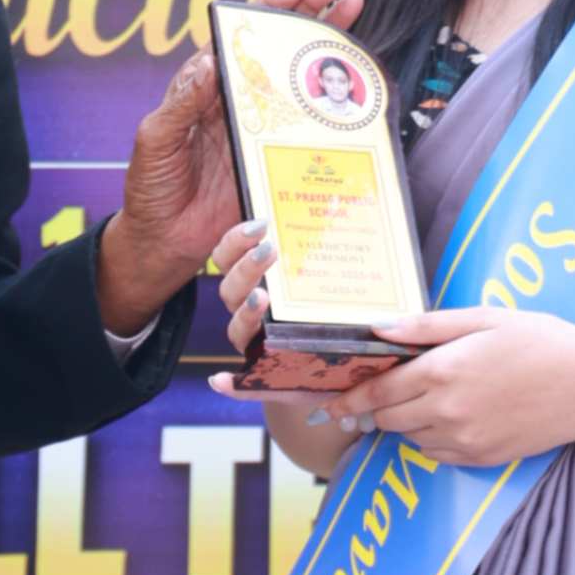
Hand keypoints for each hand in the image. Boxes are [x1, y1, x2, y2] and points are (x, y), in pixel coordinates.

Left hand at [96, 0, 364, 326]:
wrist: (162, 241)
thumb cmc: (150, 186)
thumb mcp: (155, 139)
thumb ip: (181, 102)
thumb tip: (210, 62)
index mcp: (208, 84)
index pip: (243, 31)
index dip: (273, 4)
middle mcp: (241, 98)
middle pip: (281, 44)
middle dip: (311, 11)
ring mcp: (263, 127)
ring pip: (301, 79)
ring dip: (328, 48)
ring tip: (354, 13)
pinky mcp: (277, 159)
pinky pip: (310, 129)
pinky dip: (334, 108)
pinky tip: (356, 85)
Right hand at [200, 219, 404, 404]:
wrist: (345, 359)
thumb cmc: (336, 307)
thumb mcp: (335, 269)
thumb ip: (334, 237)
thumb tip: (354, 190)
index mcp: (257, 280)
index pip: (229, 255)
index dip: (237, 239)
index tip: (263, 223)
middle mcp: (250, 310)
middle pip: (230, 288)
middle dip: (247, 268)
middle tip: (270, 251)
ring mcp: (257, 343)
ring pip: (235, 329)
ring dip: (243, 313)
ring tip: (262, 299)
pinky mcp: (267, 376)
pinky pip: (240, 384)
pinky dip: (228, 383)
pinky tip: (220, 380)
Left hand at [327, 308, 574, 467]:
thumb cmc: (539, 341)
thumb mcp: (482, 318)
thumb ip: (426, 327)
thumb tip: (378, 329)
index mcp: (442, 372)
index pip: (377, 393)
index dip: (349, 398)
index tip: (330, 402)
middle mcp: (446, 411)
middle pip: (387, 419)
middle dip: (379, 407)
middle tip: (385, 392)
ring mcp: (464, 440)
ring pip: (410, 438)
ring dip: (408, 421)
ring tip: (434, 397)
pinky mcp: (480, 459)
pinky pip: (437, 454)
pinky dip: (434, 438)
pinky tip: (456, 416)